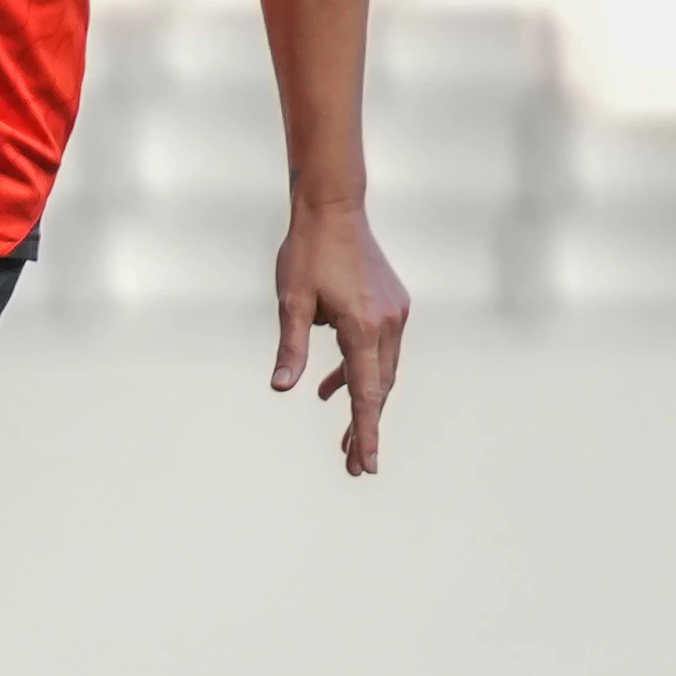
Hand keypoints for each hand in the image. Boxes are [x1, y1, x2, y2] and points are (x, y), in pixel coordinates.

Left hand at [271, 199, 408, 476]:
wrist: (332, 209)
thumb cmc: (306, 253)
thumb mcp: (290, 303)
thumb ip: (290, 348)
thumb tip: (280, 388)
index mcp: (364, 327)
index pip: (366, 393)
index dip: (366, 432)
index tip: (366, 466)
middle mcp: (388, 323)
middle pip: (378, 388)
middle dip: (365, 426)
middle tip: (351, 465)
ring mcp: (395, 313)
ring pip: (381, 370)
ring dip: (362, 400)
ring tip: (343, 437)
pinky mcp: (393, 305)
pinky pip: (379, 350)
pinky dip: (360, 371)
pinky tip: (333, 387)